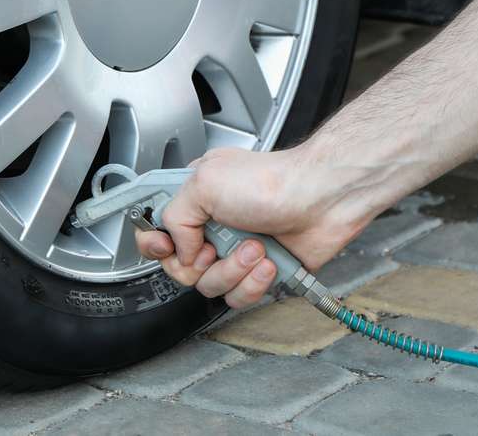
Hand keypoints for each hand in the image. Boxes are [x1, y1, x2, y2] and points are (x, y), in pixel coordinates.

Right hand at [133, 145, 367, 307]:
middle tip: (215, 246)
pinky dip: (254, 282)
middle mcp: (212, 227)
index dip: (156, 244)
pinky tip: (268, 260)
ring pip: (210, 286)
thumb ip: (175, 217)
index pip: (157, 230)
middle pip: (180, 268)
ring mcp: (235, 252)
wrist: (321, 199)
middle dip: (199, 262)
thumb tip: (178, 250)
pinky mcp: (258, 273)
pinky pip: (239, 296)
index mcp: (195, 200)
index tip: (166, 246)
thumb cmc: (273, 181)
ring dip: (233, 269)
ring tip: (254, 247)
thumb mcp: (205, 182)